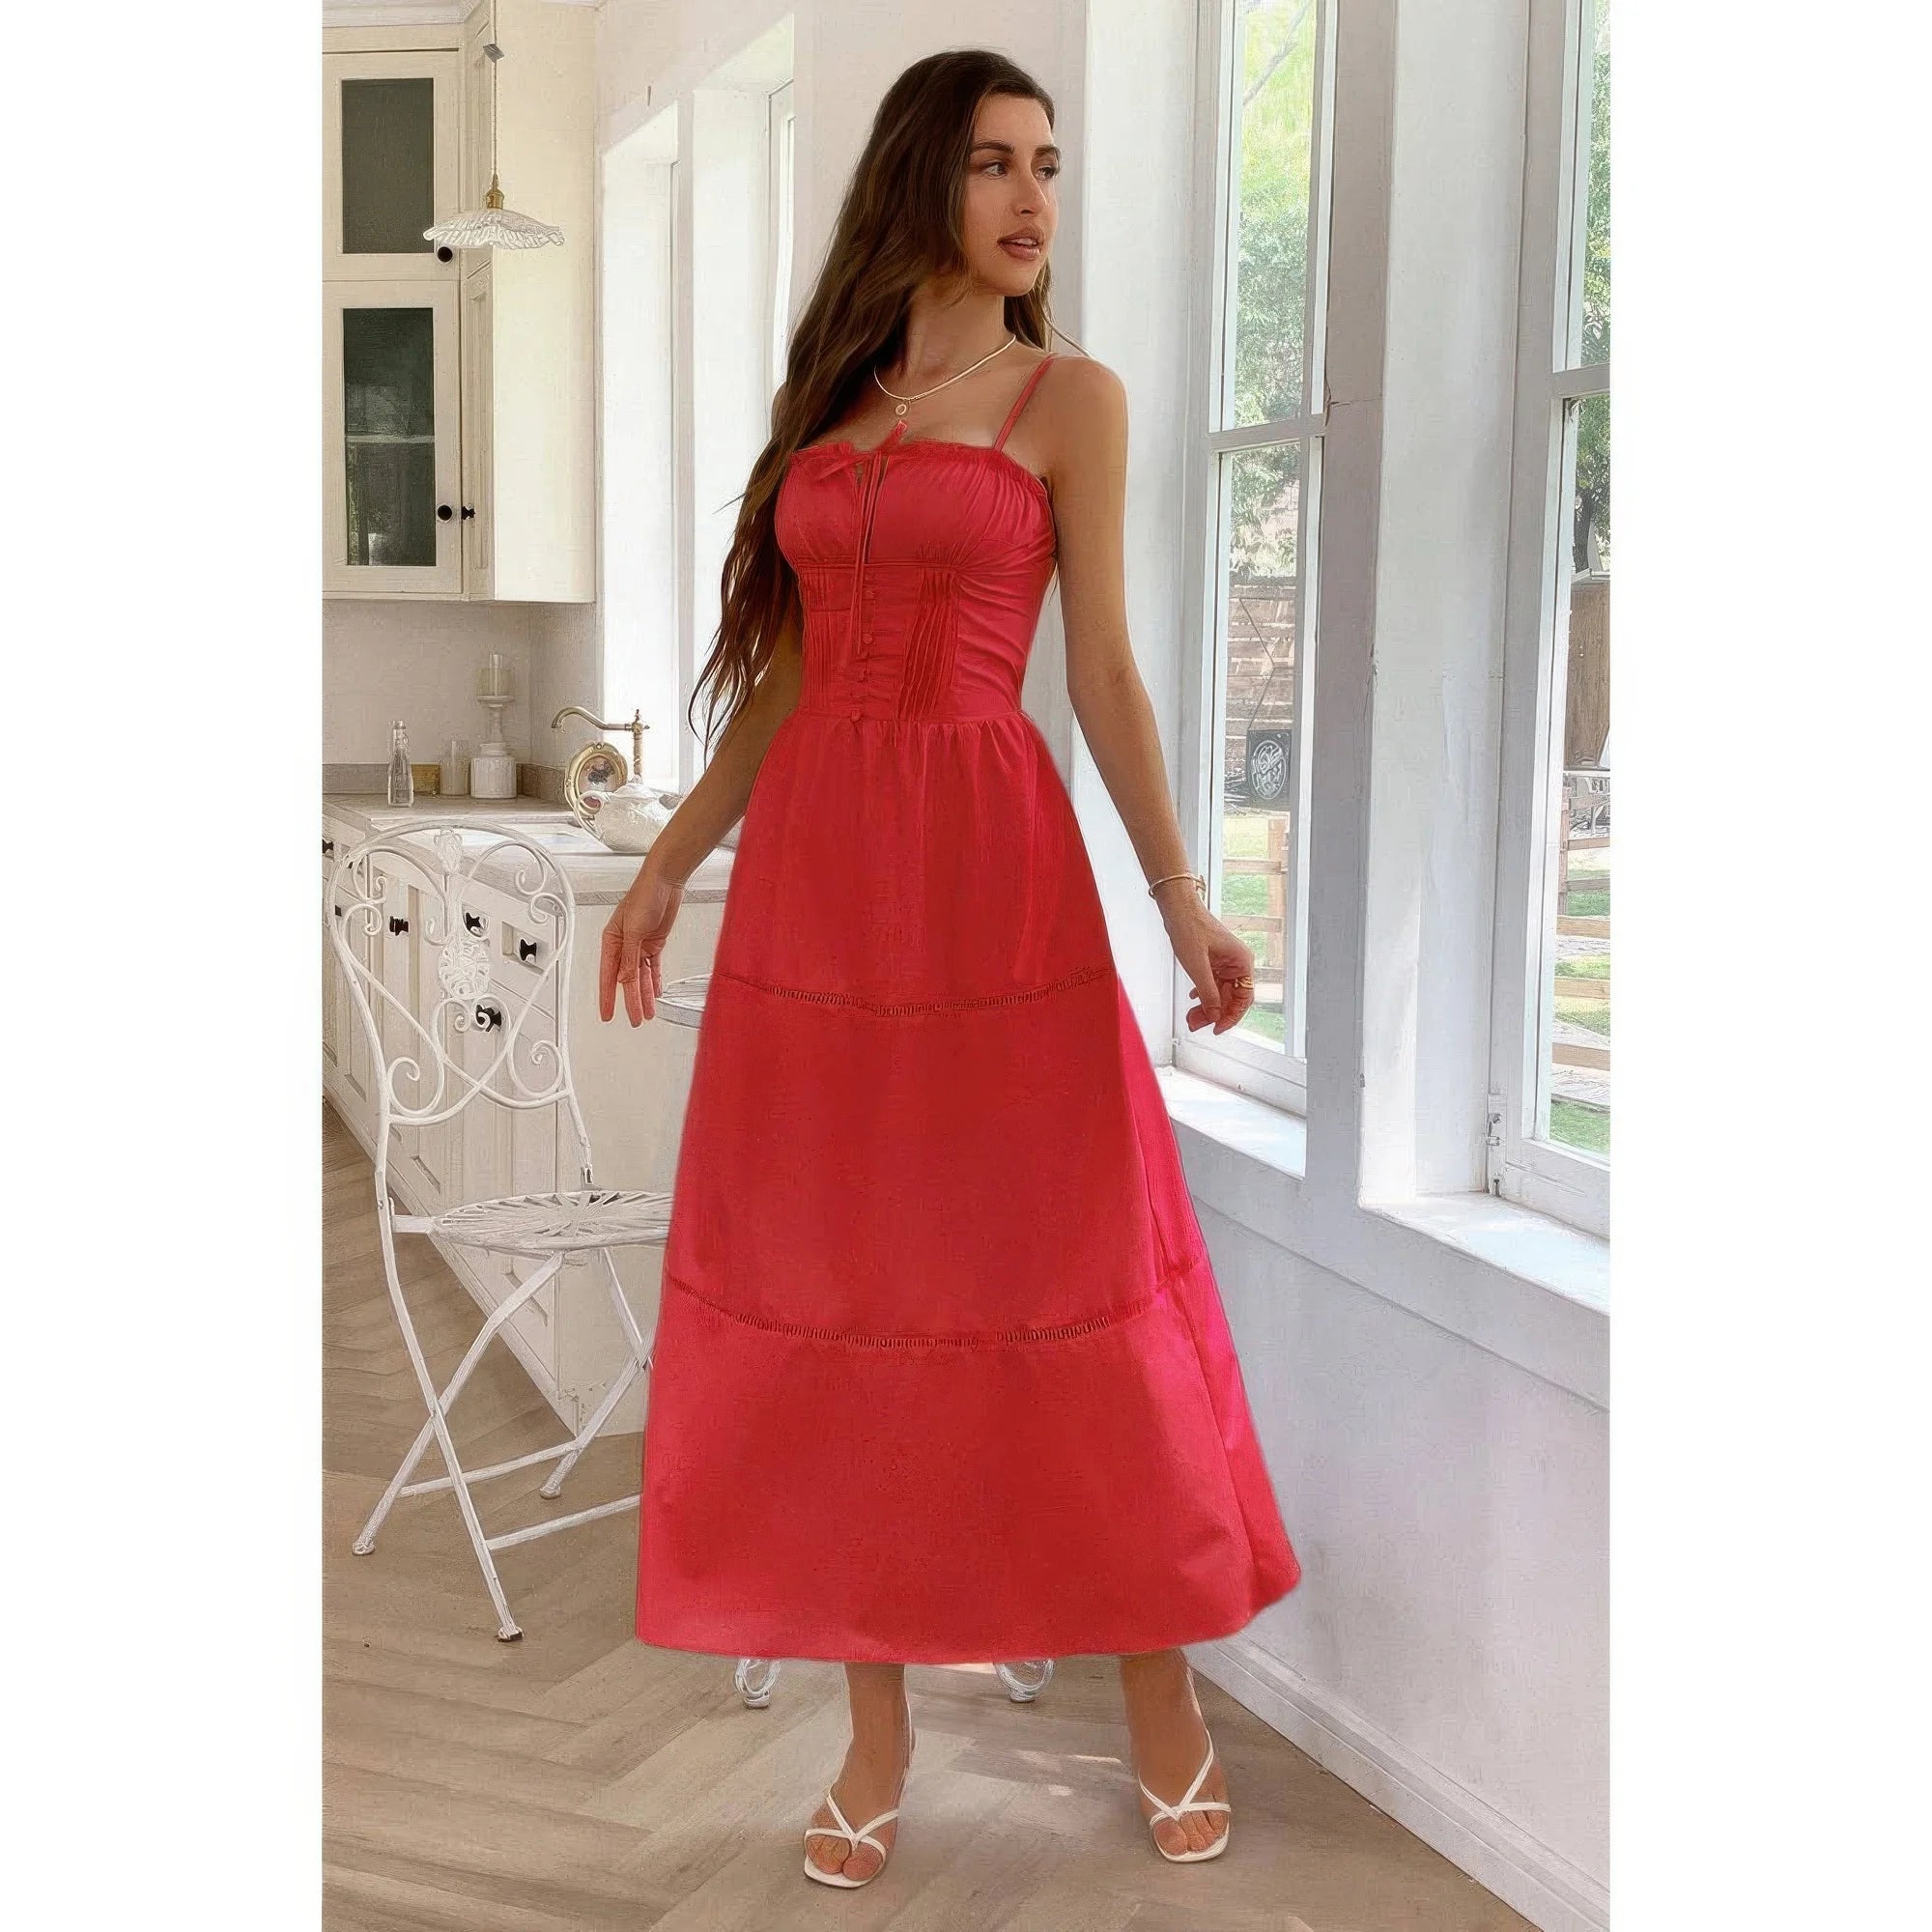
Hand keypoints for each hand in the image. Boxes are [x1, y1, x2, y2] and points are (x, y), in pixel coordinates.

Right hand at [599, 865, 682, 1025]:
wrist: (666, 881)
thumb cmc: (645, 895)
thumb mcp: (634, 930)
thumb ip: (629, 958)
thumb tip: (625, 980)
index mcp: (611, 941)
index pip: (608, 976)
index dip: (608, 997)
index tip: (607, 1015)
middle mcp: (624, 945)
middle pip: (626, 980)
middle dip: (631, 1002)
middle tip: (635, 1020)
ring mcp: (640, 945)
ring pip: (640, 977)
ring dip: (644, 995)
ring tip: (648, 1013)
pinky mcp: (654, 943)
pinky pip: (653, 967)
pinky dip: (654, 981)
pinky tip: (655, 993)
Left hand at [1156, 891, 1255, 1035]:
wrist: (1177, 908)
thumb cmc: (1189, 926)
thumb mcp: (1197, 966)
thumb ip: (1208, 992)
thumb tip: (1215, 1014)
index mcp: (1241, 961)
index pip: (1244, 998)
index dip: (1231, 1016)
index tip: (1217, 1028)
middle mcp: (1237, 963)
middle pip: (1231, 998)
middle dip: (1214, 1013)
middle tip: (1196, 1024)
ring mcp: (1226, 962)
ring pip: (1221, 993)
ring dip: (1207, 1006)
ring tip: (1191, 1016)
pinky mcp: (1214, 961)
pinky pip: (1213, 984)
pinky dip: (1203, 994)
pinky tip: (1194, 1000)